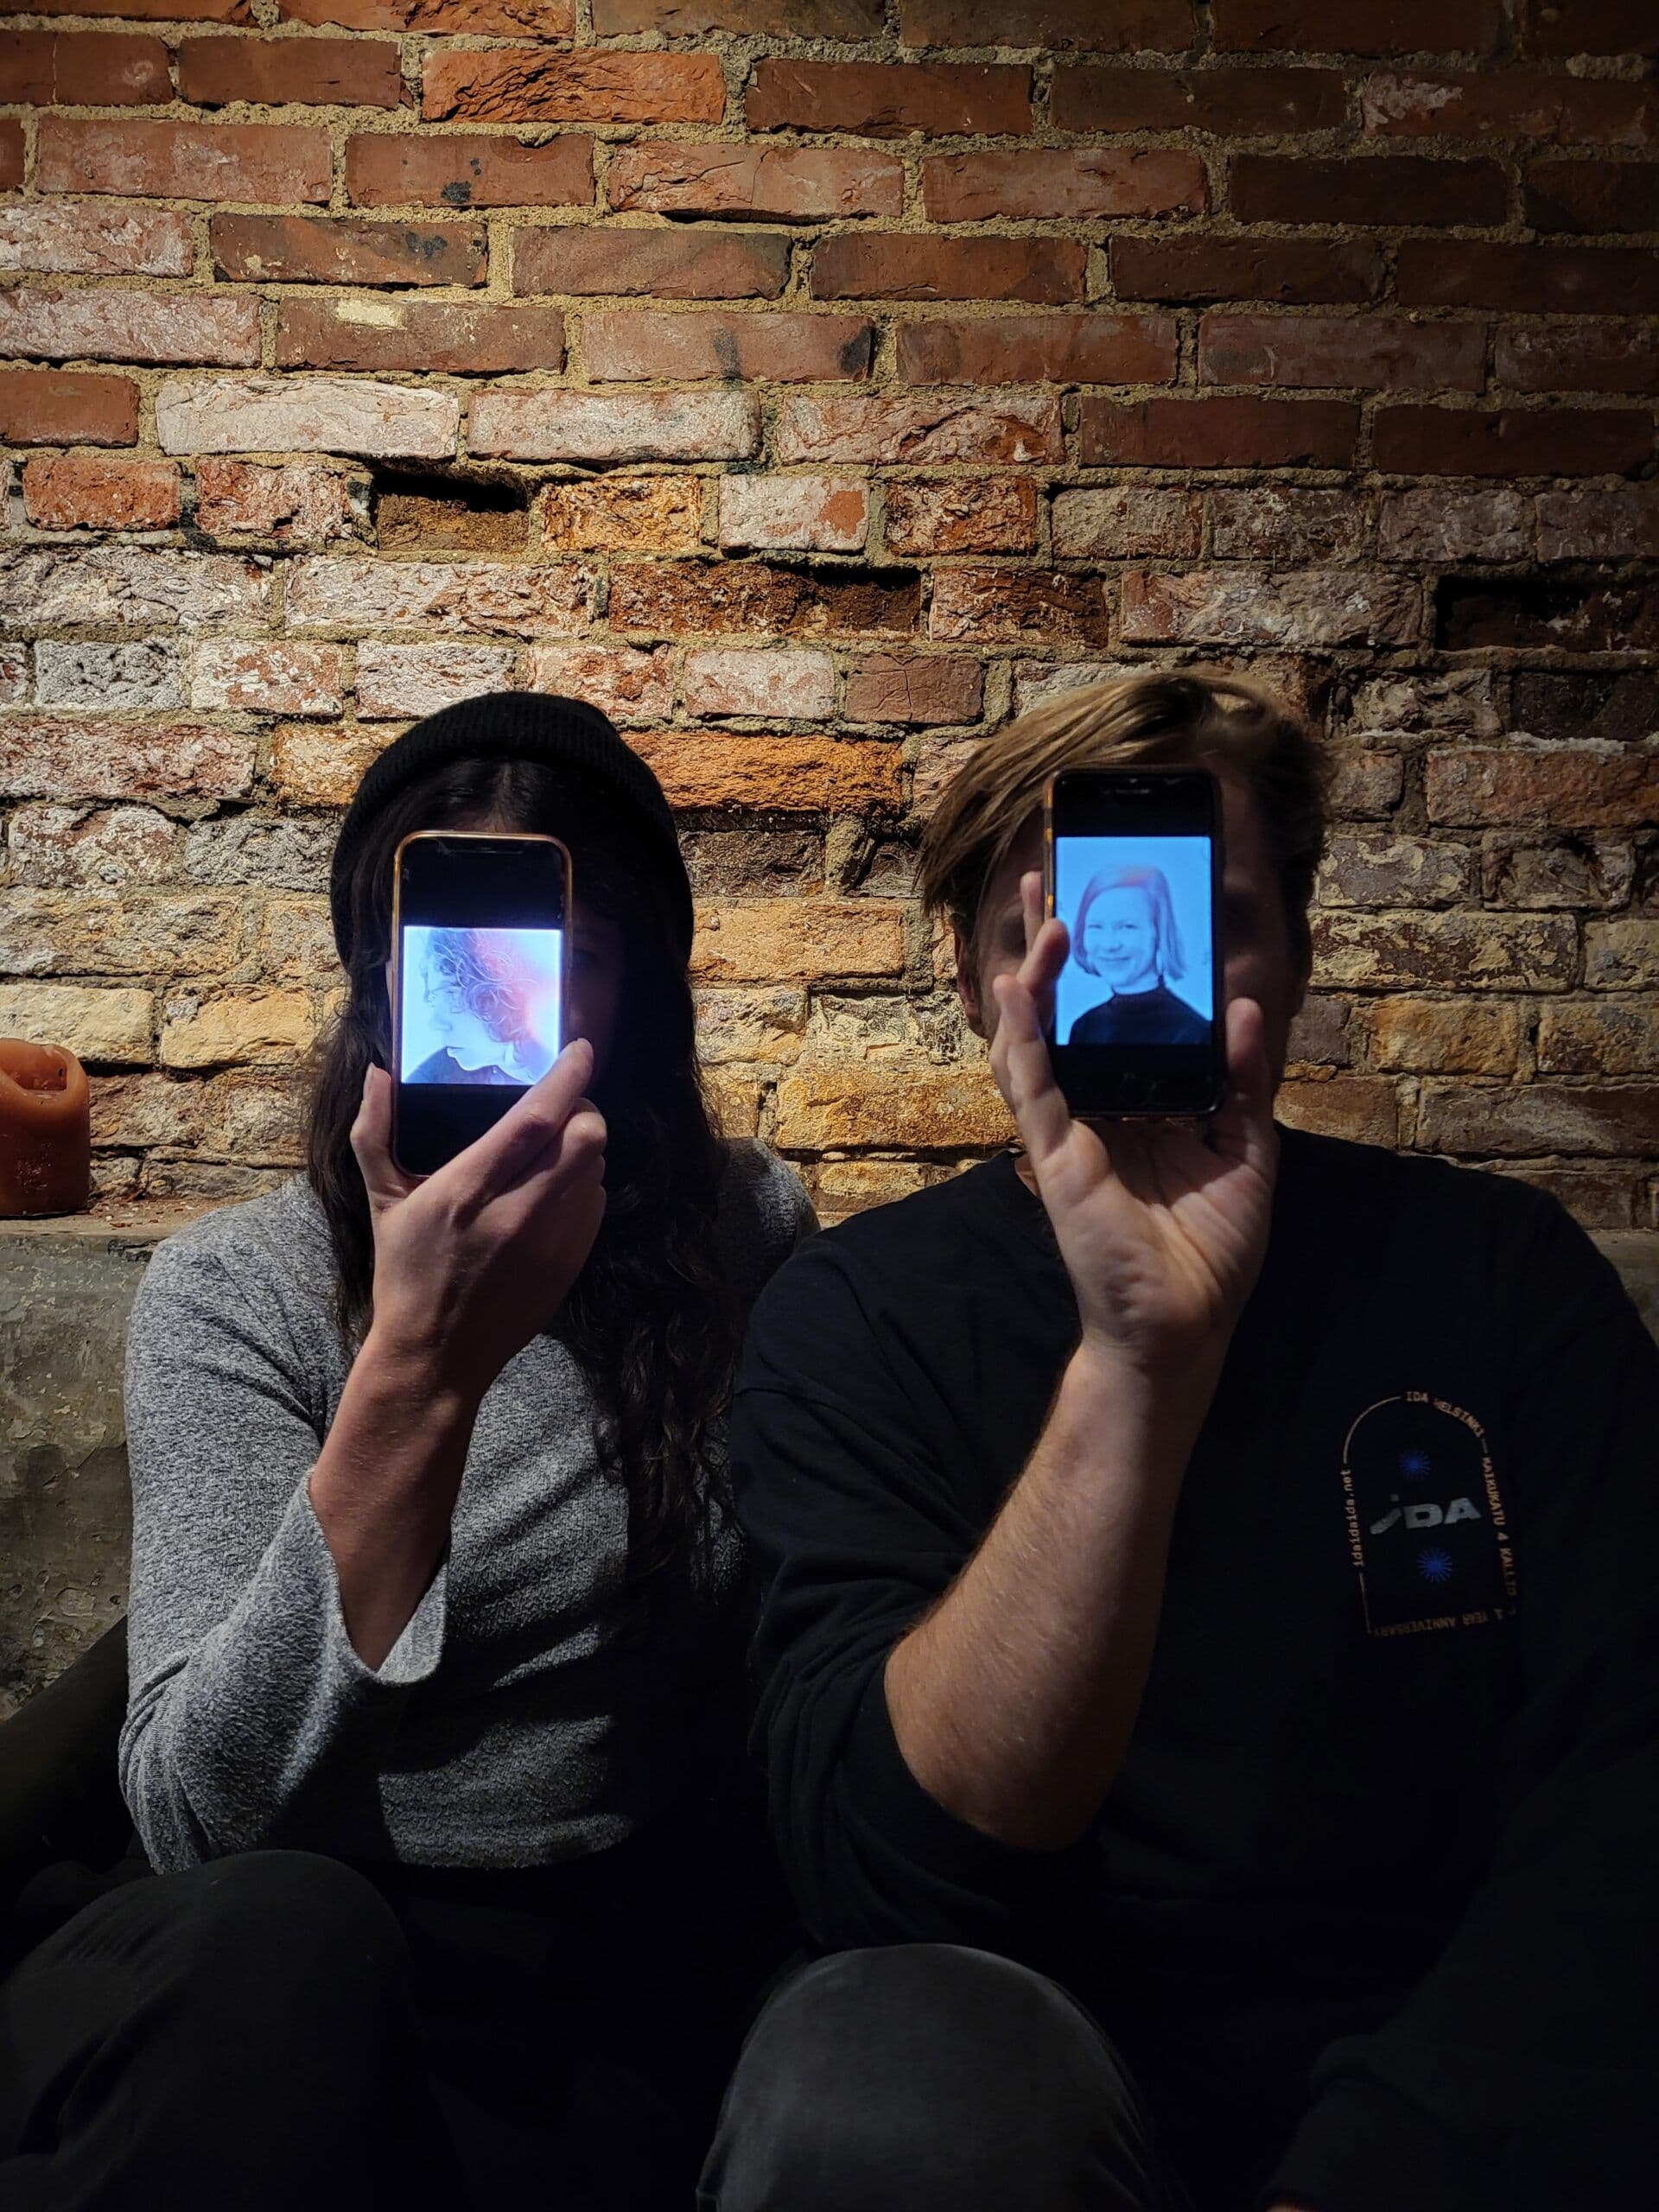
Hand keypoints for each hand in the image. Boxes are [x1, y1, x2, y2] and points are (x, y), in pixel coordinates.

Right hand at [351, 1039, 606, 1404]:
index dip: (568, 1076)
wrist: (437, 1356)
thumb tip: (378, 1073)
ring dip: (583, 1145)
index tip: (580, 1049)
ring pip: (596, 1167)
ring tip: (555, 1145)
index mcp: (465, 1191)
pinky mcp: (569, 1265)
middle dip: (583, 1107)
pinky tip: (555, 1187)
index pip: (535, 1119)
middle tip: (563, 1102)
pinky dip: (584, 1184)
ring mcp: (549, 1243)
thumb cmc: (405, 1273)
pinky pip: (596, 1204)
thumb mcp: (382, 1202)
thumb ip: (374, 1132)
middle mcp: (515, 1214)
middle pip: (585, 1138)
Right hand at [989, 870, 1276, 1377]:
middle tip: (1042, 879)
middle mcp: (1094, 1111)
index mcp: (1135, 1107)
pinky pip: (1032, 1085)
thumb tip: (1244, 1004)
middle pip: (1061, 1014)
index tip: (1102, 905)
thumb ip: (1240, 1077)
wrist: (1187, 1326)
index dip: (1100, 965)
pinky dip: (1024, 1034)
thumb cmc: (1210, 1251)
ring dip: (1034, 974)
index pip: (1109, 1021)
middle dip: (1047, 947)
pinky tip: (1020, 988)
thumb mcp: (1245, 1147)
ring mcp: (1068, 1131)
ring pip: (1036, 1037)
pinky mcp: (1055, 1155)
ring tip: (1044, 913)